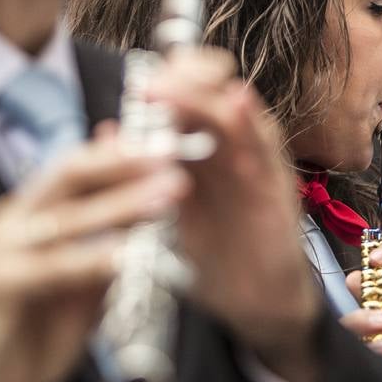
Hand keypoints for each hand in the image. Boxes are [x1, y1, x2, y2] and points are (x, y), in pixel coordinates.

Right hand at [0, 134, 186, 381]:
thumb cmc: (42, 324)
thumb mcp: (87, 273)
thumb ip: (113, 234)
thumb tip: (148, 192)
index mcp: (33, 208)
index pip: (80, 163)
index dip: (126, 151)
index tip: (173, 142)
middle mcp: (13, 218)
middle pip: (71, 174)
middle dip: (127, 163)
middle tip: (175, 156)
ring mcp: (2, 247)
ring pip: (69, 217)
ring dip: (124, 204)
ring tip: (169, 196)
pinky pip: (55, 266)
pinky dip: (95, 259)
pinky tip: (130, 255)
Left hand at [147, 48, 324, 381]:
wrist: (254, 302)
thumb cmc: (214, 256)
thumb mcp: (168, 212)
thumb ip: (142, 173)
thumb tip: (104, 131)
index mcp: (204, 149)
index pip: (189, 96)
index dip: (168, 80)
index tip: (140, 80)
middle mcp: (233, 148)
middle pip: (214, 93)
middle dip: (184, 78)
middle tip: (151, 83)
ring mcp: (258, 163)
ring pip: (237, 112)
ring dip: (207, 96)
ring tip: (177, 85)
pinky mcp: (277, 187)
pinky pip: (266, 148)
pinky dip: (251, 125)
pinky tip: (237, 106)